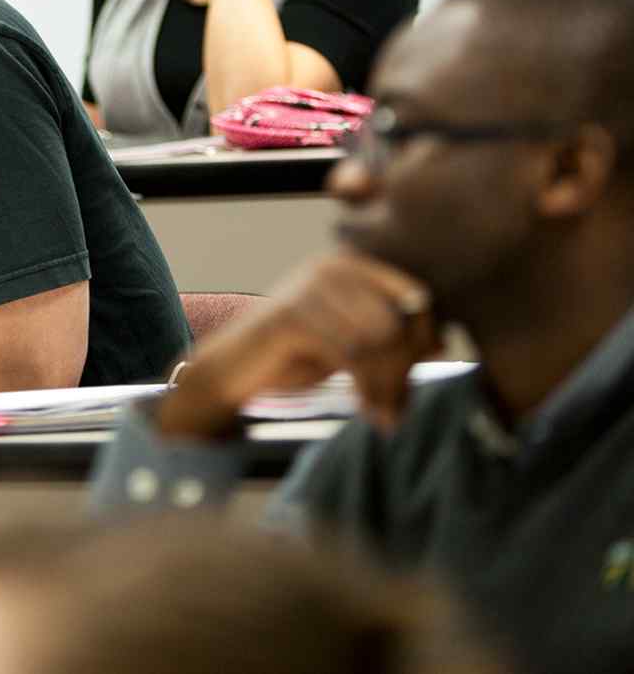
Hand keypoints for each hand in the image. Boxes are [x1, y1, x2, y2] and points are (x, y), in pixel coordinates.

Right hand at [156, 253, 437, 438]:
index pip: (416, 299)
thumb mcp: (351, 343)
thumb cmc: (294, 354)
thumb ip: (391, 339)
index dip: (423, 343)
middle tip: (396, 409)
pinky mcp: (293, 314)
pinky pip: (352, 353)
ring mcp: (310, 286)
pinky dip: (365, 389)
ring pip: (380, 339)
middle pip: (399, 320)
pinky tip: (363, 409)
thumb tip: (443, 344)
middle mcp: (333, 265)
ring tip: (382, 414)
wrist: (233, 368)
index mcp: (351, 264)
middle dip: (403, 371)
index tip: (415, 380)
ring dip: (386, 385)